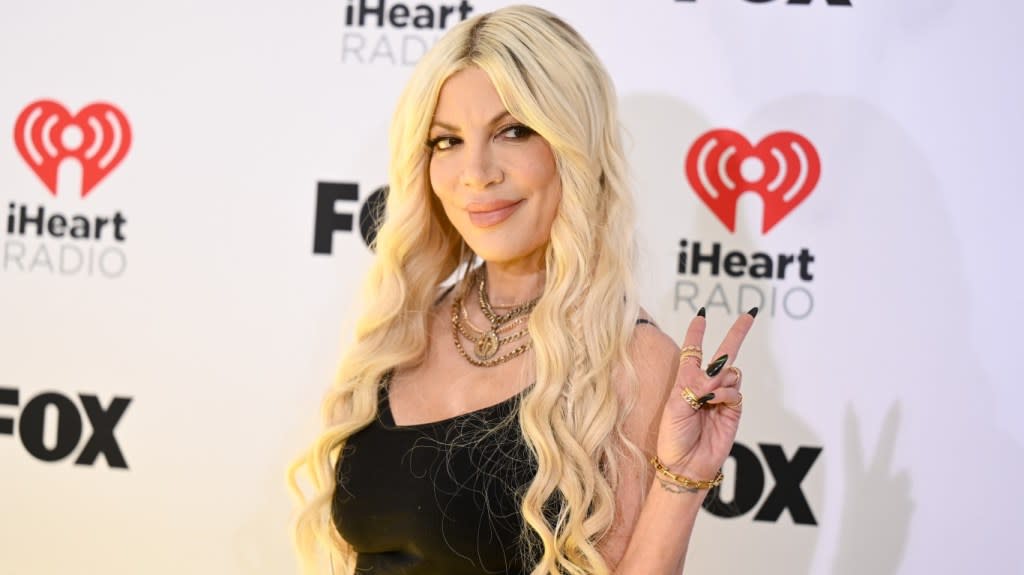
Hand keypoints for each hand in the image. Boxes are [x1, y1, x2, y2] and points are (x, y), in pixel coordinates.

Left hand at [655, 309, 755, 481]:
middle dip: (737, 333)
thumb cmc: (673, 437)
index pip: (693, 352)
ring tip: (706, 397)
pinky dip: (725, 394)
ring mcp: (721, 397)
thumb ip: (695, 385)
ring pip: (732, 372)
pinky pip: (736, 392)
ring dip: (720, 379)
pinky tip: (714, 404)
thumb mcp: (675, 406)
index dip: (697, 333)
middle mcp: (705, 386)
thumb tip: (716, 375)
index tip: (702, 315)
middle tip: (750, 313)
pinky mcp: (733, 410)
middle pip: (724, 353)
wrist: (686, 465)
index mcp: (685, 381)